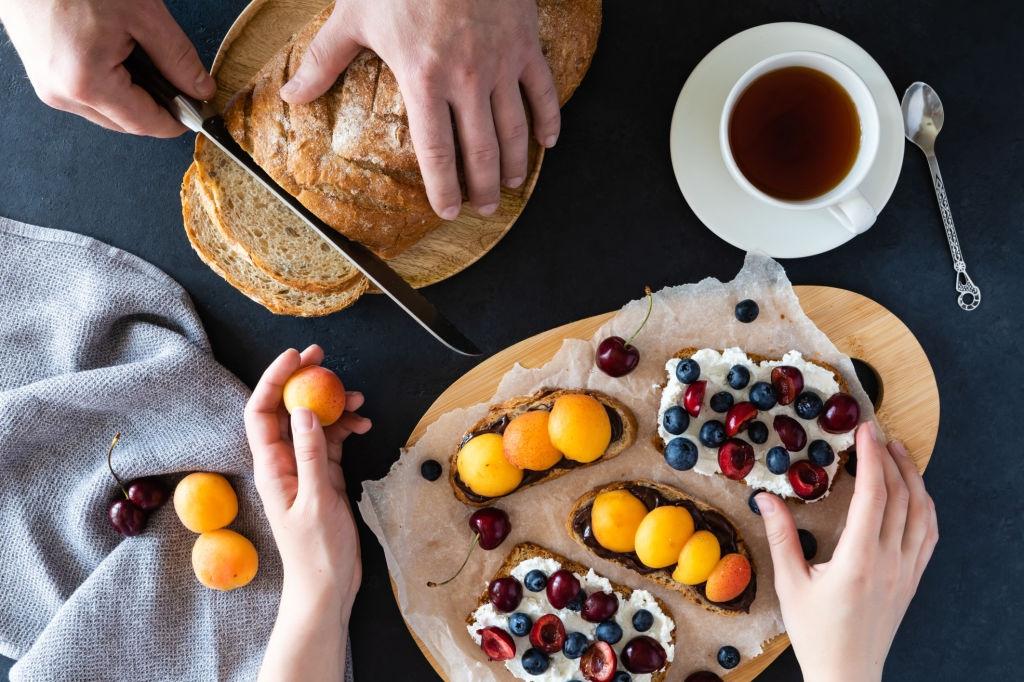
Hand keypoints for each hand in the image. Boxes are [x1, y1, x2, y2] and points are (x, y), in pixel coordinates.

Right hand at [0, 0, 214, 135]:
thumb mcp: (143, 15)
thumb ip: (177, 59)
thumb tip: (200, 90)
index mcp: (87, 83)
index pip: (144, 123)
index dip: (176, 122)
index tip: (198, 113)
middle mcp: (62, 93)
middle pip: (125, 123)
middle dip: (155, 108)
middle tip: (179, 84)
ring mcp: (48, 85)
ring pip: (106, 112)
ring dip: (131, 96)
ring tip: (144, 61)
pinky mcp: (42, 74)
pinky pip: (87, 95)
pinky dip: (110, 84)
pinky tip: (119, 57)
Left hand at [244, 345, 370, 681]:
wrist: (327, 586)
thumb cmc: (317, 551)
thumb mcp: (317, 500)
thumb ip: (311, 454)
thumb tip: (304, 411)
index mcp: (271, 468)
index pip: (261, 413)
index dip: (274, 380)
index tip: (296, 357)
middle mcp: (282, 463)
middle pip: (285, 410)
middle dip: (302, 381)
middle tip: (323, 357)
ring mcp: (303, 468)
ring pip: (312, 423)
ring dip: (332, 406)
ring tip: (358, 398)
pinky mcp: (322, 477)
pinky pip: (331, 441)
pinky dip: (346, 429)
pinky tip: (363, 425)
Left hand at [280, 0, 559, 219]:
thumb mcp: (354, 15)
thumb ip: (324, 61)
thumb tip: (291, 97)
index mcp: (423, 79)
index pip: (437, 151)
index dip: (445, 187)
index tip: (449, 211)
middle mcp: (466, 79)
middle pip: (480, 150)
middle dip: (484, 186)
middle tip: (484, 208)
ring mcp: (500, 62)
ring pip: (514, 128)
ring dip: (515, 163)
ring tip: (511, 185)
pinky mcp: (524, 42)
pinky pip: (542, 90)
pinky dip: (548, 118)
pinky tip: (547, 143)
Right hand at [755, 422, 937, 681]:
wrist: (847, 673)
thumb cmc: (816, 633)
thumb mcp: (789, 583)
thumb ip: (780, 536)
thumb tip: (766, 498)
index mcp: (859, 560)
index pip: (874, 495)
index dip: (871, 458)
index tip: (865, 431)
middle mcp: (890, 562)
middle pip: (902, 496)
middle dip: (892, 458)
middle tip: (877, 433)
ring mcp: (907, 571)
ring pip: (923, 512)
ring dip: (912, 477)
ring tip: (898, 452)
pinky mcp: (913, 579)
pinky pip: (928, 534)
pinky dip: (924, 505)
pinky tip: (914, 493)